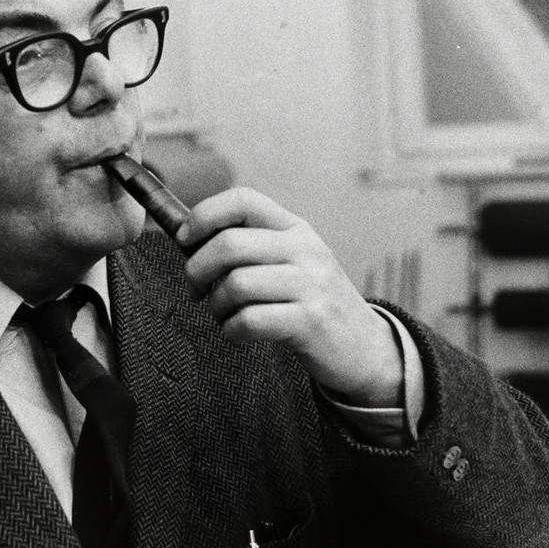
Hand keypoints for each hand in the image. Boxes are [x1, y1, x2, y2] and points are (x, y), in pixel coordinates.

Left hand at [178, 187, 402, 406]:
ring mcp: (310, 284)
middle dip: (196, 269)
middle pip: (229, 244)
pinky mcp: (310, 321)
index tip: (185, 239)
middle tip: (196, 289)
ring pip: (236, 284)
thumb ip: (250, 247)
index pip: (243, 200)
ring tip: (223, 314)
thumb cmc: (311, 303)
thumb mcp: (291, 262)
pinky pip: (249, 320)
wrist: (363, 347)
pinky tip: (238, 332)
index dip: (204, 215)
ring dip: (216, 305)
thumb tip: (188, 238)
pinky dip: (231, 330)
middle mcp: (305, 249)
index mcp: (295, 228)